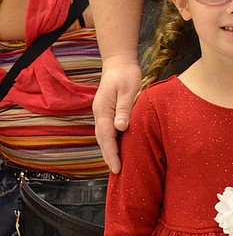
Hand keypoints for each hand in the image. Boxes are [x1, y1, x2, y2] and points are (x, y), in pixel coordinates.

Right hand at [94, 56, 141, 172]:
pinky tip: (120, 150)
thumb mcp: (128, 89)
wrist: (118, 62)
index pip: (106, 137)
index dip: (112, 154)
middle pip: (102, 141)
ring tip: (119, 167)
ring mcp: (102, 113)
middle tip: (119, 174)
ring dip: (110, 152)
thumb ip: (124, 108)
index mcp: (103, 110)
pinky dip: (112, 143)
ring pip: (104, 137)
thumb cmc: (126, 74)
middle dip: (109, 157)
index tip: (117, 169)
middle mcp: (100, 114)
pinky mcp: (107, 112)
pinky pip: (108, 131)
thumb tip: (121, 127)